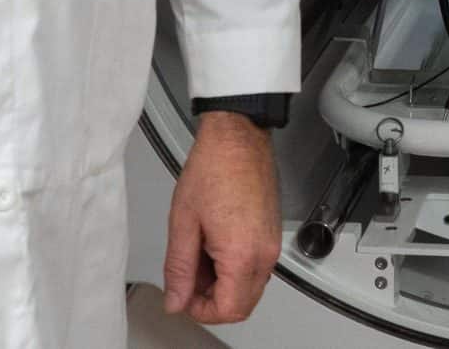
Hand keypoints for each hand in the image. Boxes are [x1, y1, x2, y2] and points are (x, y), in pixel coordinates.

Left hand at [164, 112, 281, 324]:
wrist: (238, 138)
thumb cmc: (214, 168)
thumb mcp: (183, 222)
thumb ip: (178, 268)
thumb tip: (176, 299)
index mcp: (242, 254)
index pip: (228, 309)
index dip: (201, 310)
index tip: (183, 297)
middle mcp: (264, 253)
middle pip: (242, 305)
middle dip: (212, 301)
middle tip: (188, 280)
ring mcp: (272, 244)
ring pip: (250, 288)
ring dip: (223, 285)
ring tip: (200, 256)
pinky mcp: (273, 235)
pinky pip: (257, 268)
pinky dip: (235, 269)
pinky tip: (214, 246)